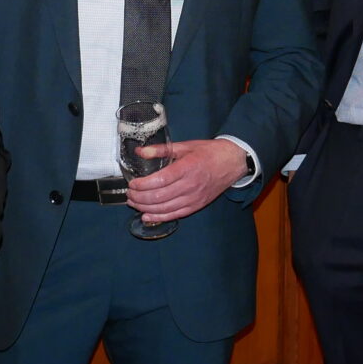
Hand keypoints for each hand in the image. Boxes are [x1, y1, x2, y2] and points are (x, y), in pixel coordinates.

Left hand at [125, 138, 248, 225]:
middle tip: (129, 194)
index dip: (142, 185)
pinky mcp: (196, 206)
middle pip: (159, 197)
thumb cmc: (209, 152)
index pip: (160, 180)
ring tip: (134, 203)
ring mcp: (194, 198)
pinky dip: (159, 217)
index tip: (132, 183)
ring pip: (165, 208)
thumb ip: (161, 150)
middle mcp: (190, 185)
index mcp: (187, 168)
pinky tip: (146, 216)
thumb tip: (140, 152)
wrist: (233, 162)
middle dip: (139, 198)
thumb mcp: (185, 146)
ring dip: (145, 208)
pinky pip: (175, 215)